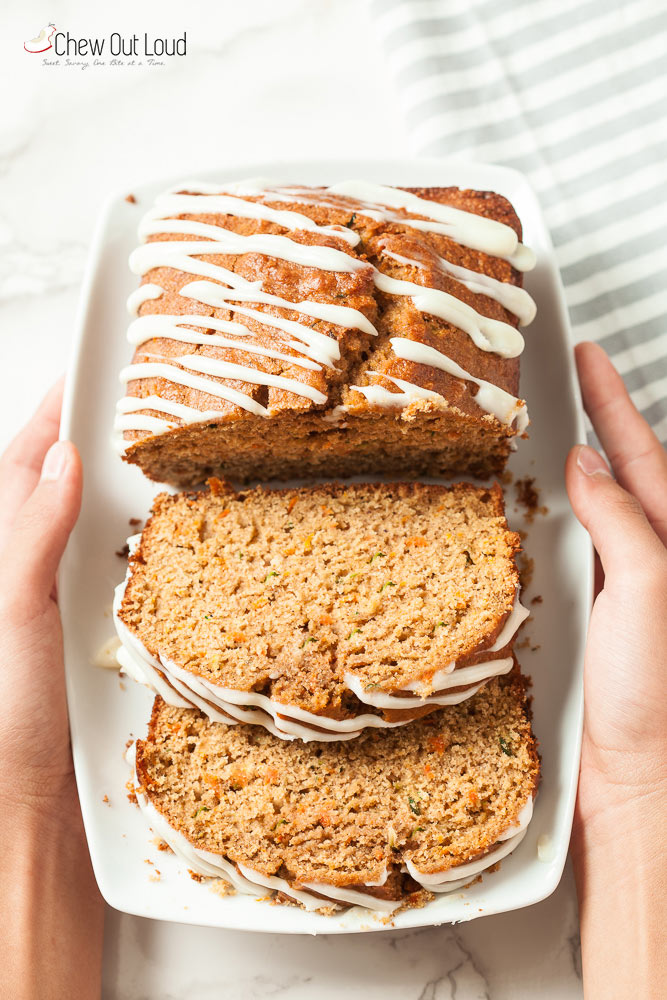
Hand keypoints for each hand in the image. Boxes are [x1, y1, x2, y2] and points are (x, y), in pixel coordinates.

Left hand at [0, 382, 102, 999]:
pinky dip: (148, 546)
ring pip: (98, 528)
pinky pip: (126, 572)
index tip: (89, 371)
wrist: (30, 813)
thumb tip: (63, 456)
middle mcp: (26, 573)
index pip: (21, 464)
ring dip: (126, 490)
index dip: (54, 414)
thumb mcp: (11, 615)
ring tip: (161, 451)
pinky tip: (176, 538)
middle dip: (95, 441)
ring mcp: (62, 603)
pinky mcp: (96, 634)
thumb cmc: (5, 719)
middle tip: (138, 400)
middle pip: (61, 487)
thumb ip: (30, 532)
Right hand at [565, 342, 666, 997]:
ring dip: (562, 470)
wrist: (630, 777)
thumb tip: (588, 466)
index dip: (611, 402)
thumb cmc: (657, 700)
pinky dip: (542, 523)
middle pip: (617, 474)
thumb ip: (622, 522)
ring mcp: (614, 586)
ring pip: (586, 510)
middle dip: (592, 423)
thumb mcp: (649, 592)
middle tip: (565, 380)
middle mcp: (648, 560)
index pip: (641, 455)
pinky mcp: (584, 614)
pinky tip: (523, 511)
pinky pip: (561, 551)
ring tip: (539, 430)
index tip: (587, 357)